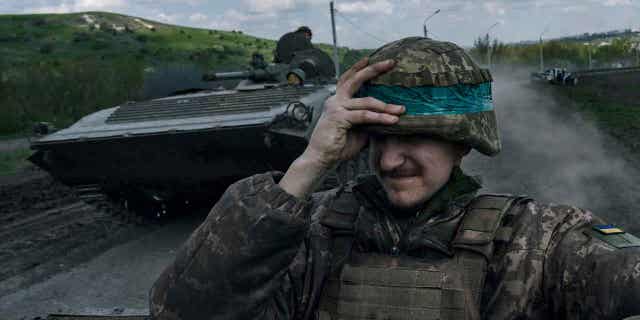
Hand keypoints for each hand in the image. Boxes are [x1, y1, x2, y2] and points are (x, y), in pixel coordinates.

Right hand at [279, 57, 404, 197]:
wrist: (321, 159)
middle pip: (355, 79)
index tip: (371, 58)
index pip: (348, 78)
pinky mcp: (339, 118)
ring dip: (385, 106)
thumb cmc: (338, 145)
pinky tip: (392, 120)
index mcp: (337, 100)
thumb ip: (368, 119)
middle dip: (374, 69)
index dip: (358, 67)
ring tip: (401, 109)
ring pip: (366, 101)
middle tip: (391, 62)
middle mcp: (335, 100)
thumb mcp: (357, 129)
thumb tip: (387, 116)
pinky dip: (379, 117)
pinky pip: (364, 115)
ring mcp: (336, 107)